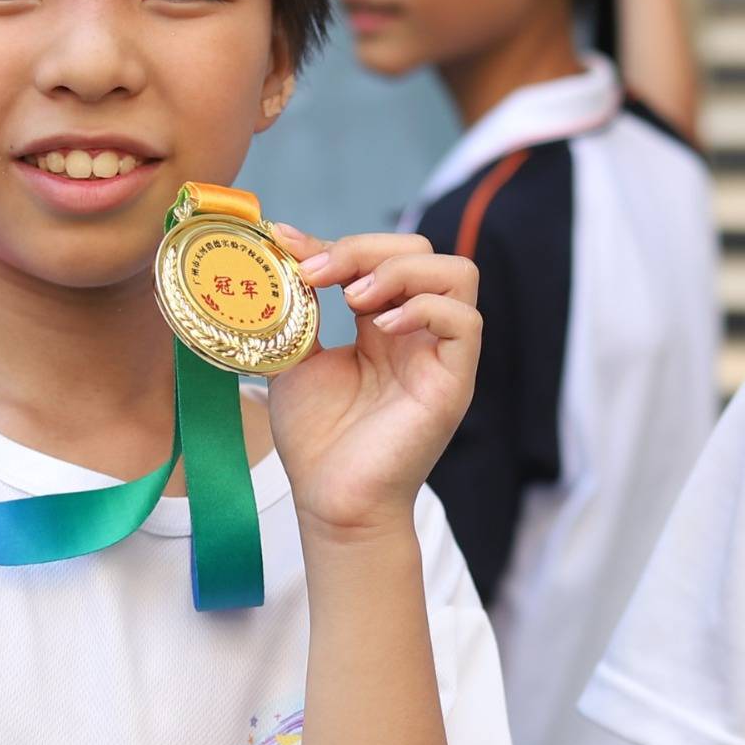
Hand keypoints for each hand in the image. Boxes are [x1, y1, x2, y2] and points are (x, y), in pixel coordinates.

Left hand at [267, 228, 479, 542]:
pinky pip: (465, 321)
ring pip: (458, 273)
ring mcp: (440, 356)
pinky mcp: (454, 382)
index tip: (287, 246)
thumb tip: (279, 247)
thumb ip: (295, 306)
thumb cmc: (316, 438)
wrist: (331, 500)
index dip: (338, 243)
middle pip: (423, 250)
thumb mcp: (295, 357)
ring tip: (353, 297)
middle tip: (320, 274)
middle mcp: (417, 333)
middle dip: (367, 248)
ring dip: (401, 270)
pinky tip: (380, 327)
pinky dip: (424, 308)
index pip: (380, 255)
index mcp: (382, 324)